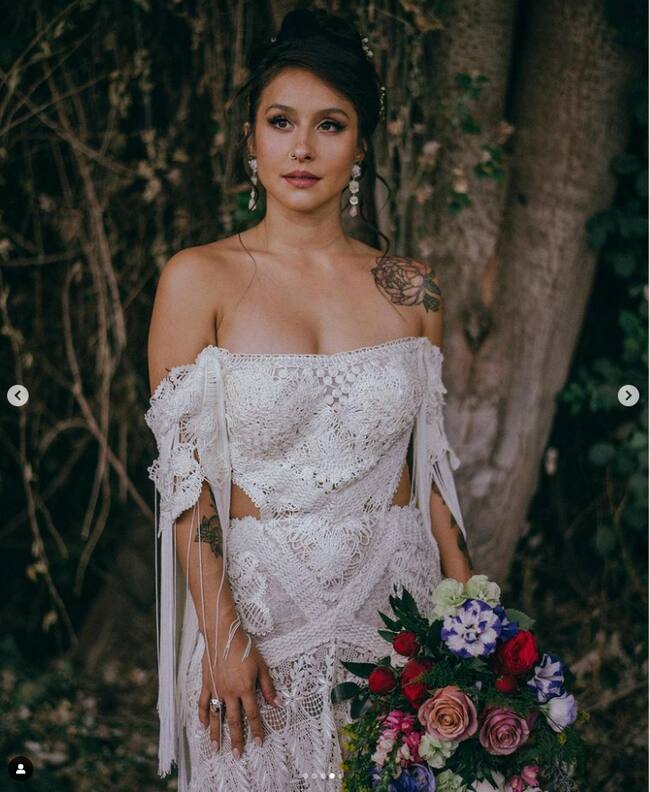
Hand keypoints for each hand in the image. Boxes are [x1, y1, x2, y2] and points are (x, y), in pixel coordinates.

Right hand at [198, 626, 279, 757]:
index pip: (252, 714)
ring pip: (216, 716)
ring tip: (215, 748)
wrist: (223, 635)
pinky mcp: (207, 684)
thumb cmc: (244, 647)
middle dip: (236, 739)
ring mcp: (217, 689)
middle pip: (234, 720)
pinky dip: (202, 715)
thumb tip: (277, 703)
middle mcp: (230, 692)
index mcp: (245, 688)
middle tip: (237, 755)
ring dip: (216, 733)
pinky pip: (203, 703)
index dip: (256, 729)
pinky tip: (202, 725)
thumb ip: (268, 686)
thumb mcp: (261, 665)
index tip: (258, 743)